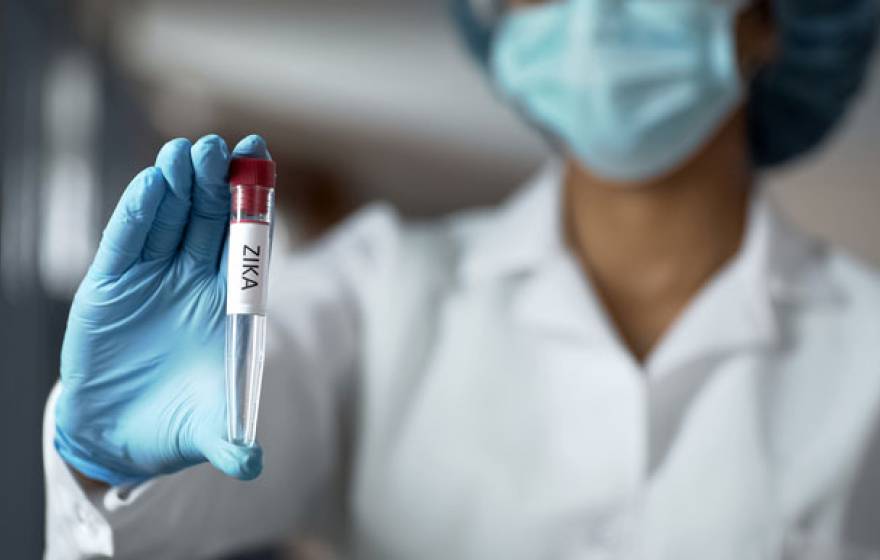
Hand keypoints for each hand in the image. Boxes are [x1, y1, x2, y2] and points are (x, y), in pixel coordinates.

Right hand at [55, 134, 270, 485]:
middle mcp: (194, 284)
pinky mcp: (111, 286)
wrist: (121, 436)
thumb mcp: (209, 430)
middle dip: (216, 184)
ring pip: (171, 221)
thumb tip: (252, 465)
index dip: (254, 205)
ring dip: (179, 187)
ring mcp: (153, 280)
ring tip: (187, 153)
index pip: (248, 245)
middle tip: (221, 148)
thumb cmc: (177, 424)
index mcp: (229, 305)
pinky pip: (128, 243)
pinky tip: (152, 186)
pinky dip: (138, 215)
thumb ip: (230, 441)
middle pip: (211, 222)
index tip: (261, 161)